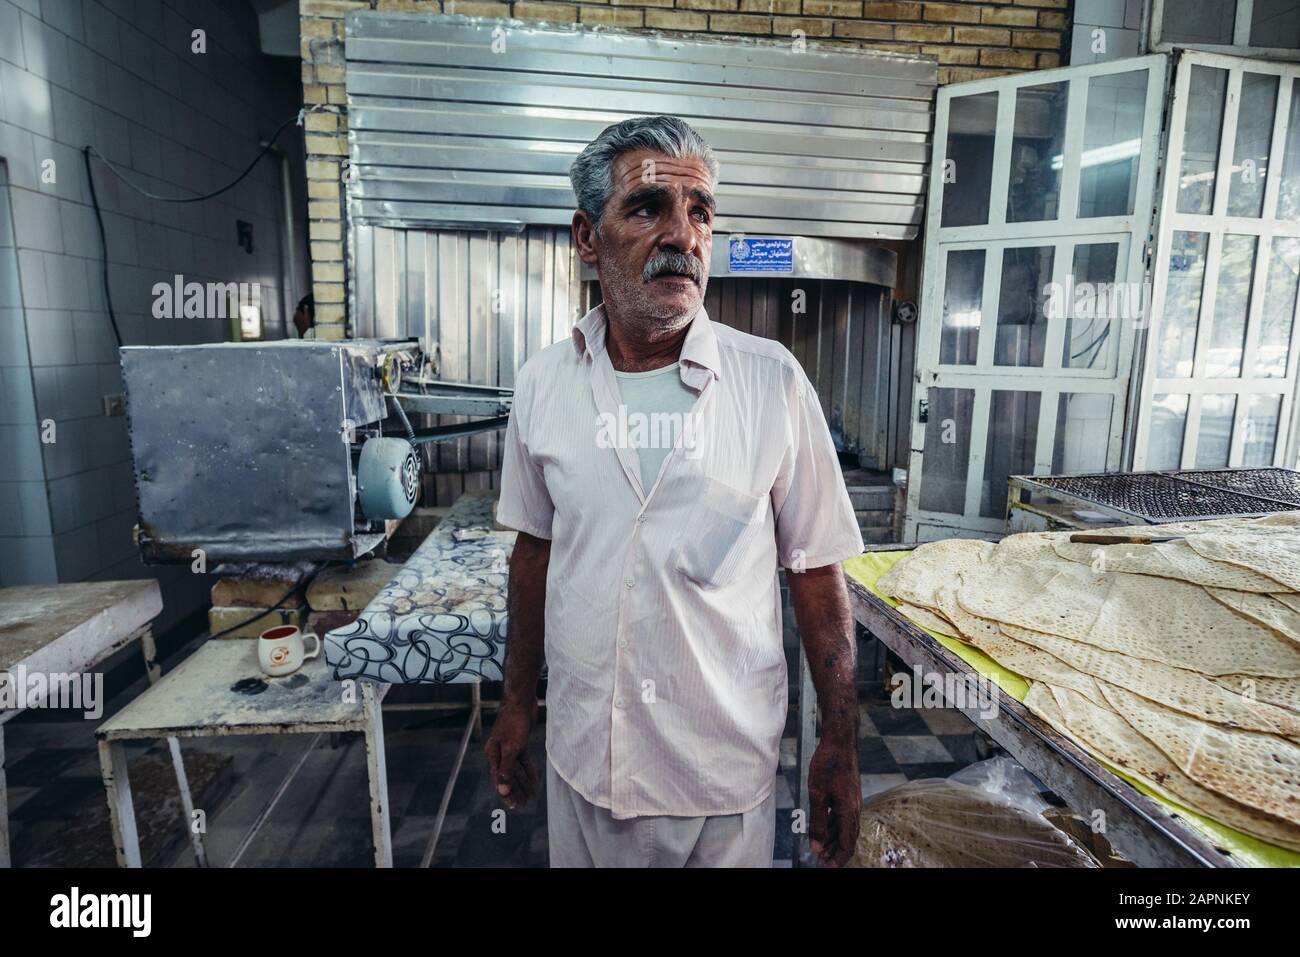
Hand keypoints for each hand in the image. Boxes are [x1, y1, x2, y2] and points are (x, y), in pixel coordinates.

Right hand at [485, 697, 538, 809]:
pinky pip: (524, 761)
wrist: (521, 701)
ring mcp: (510, 748)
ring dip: (523, 783)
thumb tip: (502, 789)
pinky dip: (528, 771)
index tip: (513, 806)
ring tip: (530, 797)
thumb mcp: (510, 749)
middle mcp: (500, 753)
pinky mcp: (520, 743)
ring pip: (516, 770)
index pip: (499, 780)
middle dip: (515, 791)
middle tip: (524, 804)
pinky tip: (534, 781)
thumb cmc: (513, 723)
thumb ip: (506, 770)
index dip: (506, 793)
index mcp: (493, 755)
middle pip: (508, 777)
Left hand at [807, 737, 860, 867]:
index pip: (846, 844)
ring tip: (821, 847)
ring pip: (845, 827)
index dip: (838, 858)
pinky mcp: (848, 793)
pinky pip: (843, 816)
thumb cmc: (828, 764)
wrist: (840, 741)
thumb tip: (816, 846)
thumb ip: (817, 822)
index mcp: (848, 812)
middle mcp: (854, 809)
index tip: (828, 867)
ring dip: (833, 839)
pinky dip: (834, 825)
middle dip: (835, 852)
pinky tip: (824, 826)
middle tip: (821, 860)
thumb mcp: (817, 795)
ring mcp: (852, 801)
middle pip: (847, 838)